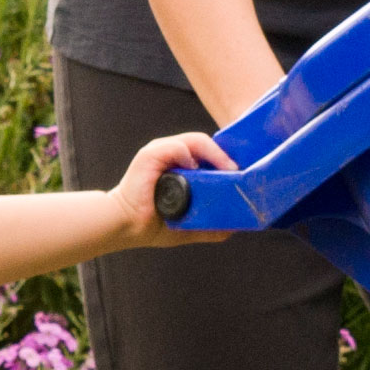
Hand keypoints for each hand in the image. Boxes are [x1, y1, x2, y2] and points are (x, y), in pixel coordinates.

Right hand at [115, 130, 234, 246]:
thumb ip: (210, 225)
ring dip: (214, 153)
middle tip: (238, 172)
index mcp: (181, 165)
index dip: (225, 159)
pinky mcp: (150, 156)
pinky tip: (194, 166)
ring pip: (194, 142)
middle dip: (224, 156)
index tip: (242, 173)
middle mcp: (172, 156)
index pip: (209, 153)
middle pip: (205, 145)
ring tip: (227, 168)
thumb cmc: (154, 223)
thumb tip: (234, 228)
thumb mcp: (189, 224)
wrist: (127, 228)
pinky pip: (174, 147)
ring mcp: (161, 153)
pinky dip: (187, 153)